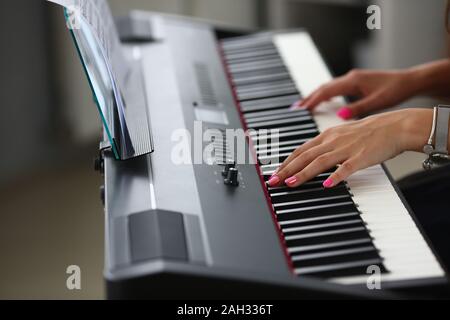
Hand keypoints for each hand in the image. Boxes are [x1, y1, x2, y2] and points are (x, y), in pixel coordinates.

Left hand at [268, 108, 431, 187]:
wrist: (396, 126)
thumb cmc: (370, 131)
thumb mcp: (342, 134)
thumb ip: (326, 144)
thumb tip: (311, 155)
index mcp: (327, 135)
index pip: (300, 150)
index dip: (286, 162)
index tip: (274, 172)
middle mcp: (333, 140)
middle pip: (305, 156)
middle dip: (287, 169)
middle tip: (273, 181)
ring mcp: (347, 148)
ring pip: (320, 162)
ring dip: (303, 173)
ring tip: (290, 184)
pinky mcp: (361, 156)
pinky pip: (346, 167)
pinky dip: (336, 176)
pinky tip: (327, 185)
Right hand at [292, 69, 417, 119]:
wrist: (410, 81)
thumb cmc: (397, 90)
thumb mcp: (377, 102)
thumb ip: (358, 108)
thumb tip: (340, 115)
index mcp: (353, 81)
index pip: (326, 91)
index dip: (312, 101)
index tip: (301, 110)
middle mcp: (350, 78)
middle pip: (323, 88)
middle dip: (309, 98)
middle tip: (295, 109)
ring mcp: (352, 80)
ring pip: (328, 88)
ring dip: (315, 96)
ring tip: (303, 106)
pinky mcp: (356, 83)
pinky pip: (334, 89)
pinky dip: (324, 95)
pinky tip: (321, 102)